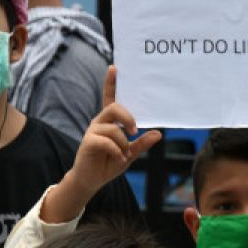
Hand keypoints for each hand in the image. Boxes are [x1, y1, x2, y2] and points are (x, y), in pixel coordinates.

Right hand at [46, 66, 161, 222]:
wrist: (91, 180)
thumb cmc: (109, 163)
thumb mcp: (130, 154)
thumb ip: (142, 143)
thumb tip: (158, 134)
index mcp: (110, 122)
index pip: (110, 98)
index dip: (111, 83)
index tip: (114, 68)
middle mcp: (100, 122)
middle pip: (115, 108)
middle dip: (128, 118)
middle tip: (135, 131)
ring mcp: (93, 131)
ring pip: (114, 129)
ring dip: (124, 143)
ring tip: (123, 155)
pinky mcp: (88, 142)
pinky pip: (107, 141)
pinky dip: (117, 151)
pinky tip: (118, 159)